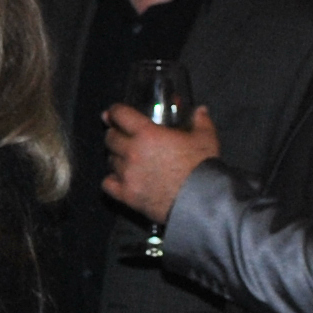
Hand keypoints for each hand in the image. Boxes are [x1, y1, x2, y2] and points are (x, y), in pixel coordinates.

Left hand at [102, 104, 221, 224]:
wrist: (201, 201)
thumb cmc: (202, 167)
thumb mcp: (206, 138)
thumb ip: (201, 121)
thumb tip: (200, 110)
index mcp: (147, 133)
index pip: (120, 115)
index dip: (115, 112)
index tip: (113, 113)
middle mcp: (132, 152)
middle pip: (110, 138)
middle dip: (115, 134)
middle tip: (121, 135)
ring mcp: (127, 175)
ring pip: (110, 160)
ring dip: (116, 156)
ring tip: (126, 158)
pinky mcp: (127, 195)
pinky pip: (107, 184)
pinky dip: (111, 179)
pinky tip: (120, 178)